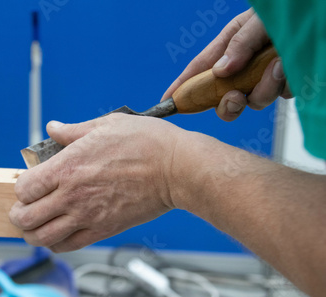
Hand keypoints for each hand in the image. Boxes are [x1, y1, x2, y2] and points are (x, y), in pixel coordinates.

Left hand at [9, 114, 181, 251]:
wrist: (177, 169)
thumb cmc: (145, 142)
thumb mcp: (105, 124)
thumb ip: (72, 130)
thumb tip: (52, 127)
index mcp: (67, 166)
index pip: (23, 188)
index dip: (21, 188)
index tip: (27, 184)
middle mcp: (71, 195)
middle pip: (25, 218)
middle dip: (18, 214)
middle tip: (23, 209)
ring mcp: (86, 216)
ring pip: (42, 238)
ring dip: (32, 234)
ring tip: (35, 225)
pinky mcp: (103, 230)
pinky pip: (68, 246)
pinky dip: (56, 244)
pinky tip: (58, 234)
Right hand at [162, 8, 291, 121]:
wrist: (321, 18)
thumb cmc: (290, 12)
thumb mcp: (259, 21)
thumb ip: (240, 44)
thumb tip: (221, 72)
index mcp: (230, 46)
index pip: (199, 70)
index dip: (182, 87)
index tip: (167, 103)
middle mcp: (244, 64)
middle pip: (222, 97)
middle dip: (226, 103)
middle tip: (234, 97)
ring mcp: (264, 75)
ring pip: (252, 100)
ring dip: (263, 88)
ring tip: (278, 66)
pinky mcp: (284, 83)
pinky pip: (278, 95)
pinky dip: (283, 85)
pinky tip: (289, 66)